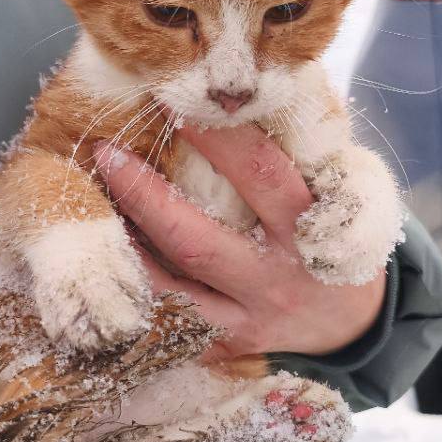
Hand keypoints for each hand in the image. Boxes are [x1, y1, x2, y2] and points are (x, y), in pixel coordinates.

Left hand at [94, 126, 386, 358]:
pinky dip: (133, 291)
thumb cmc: (339, 243)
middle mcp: (274, 278)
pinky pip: (166, 324)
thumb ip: (306, 152)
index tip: (169, 103)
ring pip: (169, 290)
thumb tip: (254, 92)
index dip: (214, 138)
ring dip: (125, 246)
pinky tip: (107, 258)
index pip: (258, 174)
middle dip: (143, 194)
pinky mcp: (222, 349)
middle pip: (196, 238)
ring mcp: (245, 320)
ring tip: (88, 205)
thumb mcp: (348, 196)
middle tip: (104, 153)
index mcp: (309, 228)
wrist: (352, 330)